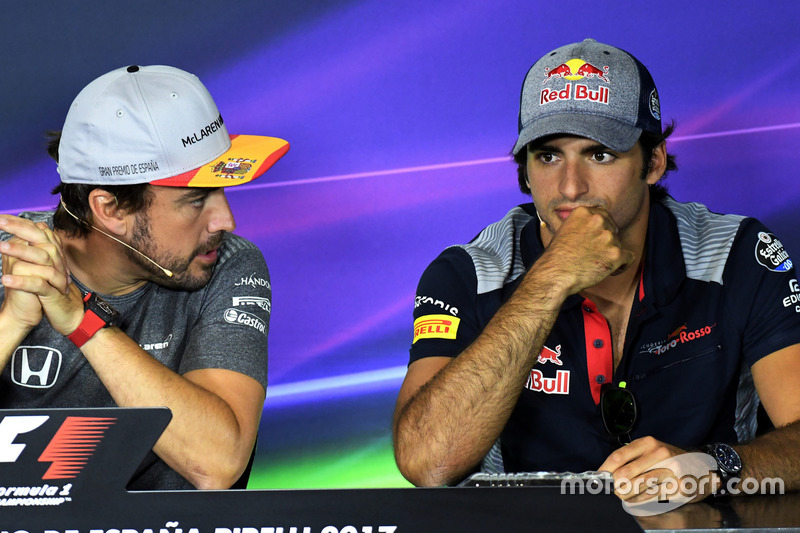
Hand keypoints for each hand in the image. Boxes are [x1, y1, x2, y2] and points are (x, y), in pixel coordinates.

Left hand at [0, 216, 82, 334]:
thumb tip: (20, 232)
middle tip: (0, 222)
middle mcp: (56, 259)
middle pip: (40, 238)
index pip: (36, 231)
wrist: (67, 313)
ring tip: (0, 247)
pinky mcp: (53, 291)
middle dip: (19, 228)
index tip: (1, 217)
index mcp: (52, 252)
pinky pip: (37, 284)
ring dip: (20, 252)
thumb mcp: (41, 267)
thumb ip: (33, 249)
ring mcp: (56, 275)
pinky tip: (5, 280)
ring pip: (40, 258)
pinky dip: (21, 282)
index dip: (20, 223)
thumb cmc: (51, 289)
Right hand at [538, 207, 634, 293]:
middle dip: (606, 242)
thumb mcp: (565, 230)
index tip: (596, 240)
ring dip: (611, 255)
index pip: (604, 216)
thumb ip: (582, 224)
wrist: (556, 273)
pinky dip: (622, 265)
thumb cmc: (557, 256)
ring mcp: (608, 237)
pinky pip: (629, 258)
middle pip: (613, 230)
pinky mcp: (616, 254)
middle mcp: (598, 221)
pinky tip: (610, 270)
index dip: (602, 229)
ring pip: (619, 245)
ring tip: (596, 265)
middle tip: (593, 255)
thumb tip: (593, 227)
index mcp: (584, 212)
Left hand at [598, 436, 716, 504]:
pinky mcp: (677, 487)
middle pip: (625, 473)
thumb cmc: (670, 460)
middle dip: (615, 485)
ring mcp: (670, 471)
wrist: (701, 468)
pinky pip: (650, 497)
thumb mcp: (650, 451)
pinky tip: (636, 499)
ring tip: (623, 495)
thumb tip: (606, 472)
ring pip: (636, 486)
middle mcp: (660, 454)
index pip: (618, 456)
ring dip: (625, 494)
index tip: (599, 478)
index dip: (605, 469)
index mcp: (648, 443)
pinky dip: (638, 500)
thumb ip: (630, 459)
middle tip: (612, 490)